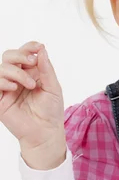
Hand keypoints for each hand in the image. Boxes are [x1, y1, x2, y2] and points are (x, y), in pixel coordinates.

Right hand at [0, 42, 66, 168]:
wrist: (45, 133)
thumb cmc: (51, 112)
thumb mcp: (53, 88)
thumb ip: (46, 69)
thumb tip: (42, 50)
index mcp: (31, 72)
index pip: (25, 53)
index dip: (29, 47)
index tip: (39, 47)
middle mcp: (18, 77)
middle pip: (9, 56)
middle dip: (20, 56)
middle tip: (32, 63)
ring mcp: (7, 88)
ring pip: (2, 68)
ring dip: (16, 72)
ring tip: (30, 85)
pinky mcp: (0, 99)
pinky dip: (3, 81)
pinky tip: (14, 88)